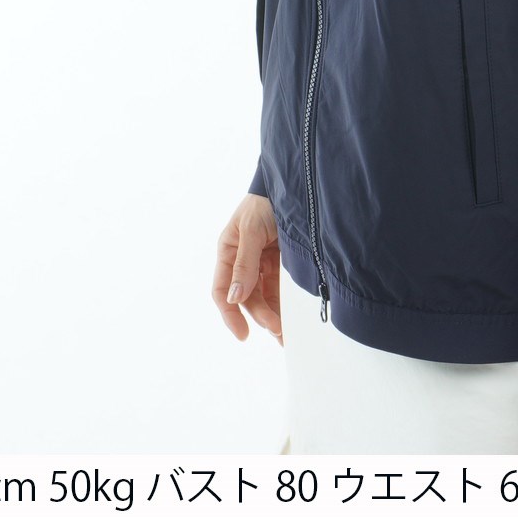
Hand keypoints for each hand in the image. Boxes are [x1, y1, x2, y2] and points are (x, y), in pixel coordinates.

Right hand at [214, 193, 282, 342]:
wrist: (294, 183)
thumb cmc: (265, 201)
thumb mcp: (251, 230)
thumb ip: (244, 264)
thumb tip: (235, 298)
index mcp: (228, 251)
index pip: (223, 290)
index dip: (230, 314)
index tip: (243, 334)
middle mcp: (243, 259)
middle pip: (247, 297)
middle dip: (260, 315)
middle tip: (278, 330)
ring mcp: (262, 260)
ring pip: (264, 295)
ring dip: (272, 314)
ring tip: (284, 333)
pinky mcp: (280, 260)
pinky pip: (279, 286)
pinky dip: (283, 302)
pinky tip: (290, 316)